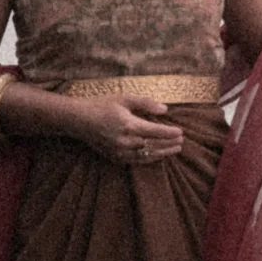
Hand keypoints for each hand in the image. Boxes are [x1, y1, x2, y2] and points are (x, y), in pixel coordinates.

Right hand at [68, 97, 185, 165]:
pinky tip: (157, 156)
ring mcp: (120, 152)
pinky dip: (149, 159)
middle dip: (169, 144)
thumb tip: (165, 109)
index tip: (181, 132)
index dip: (170, 133)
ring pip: (147, 156)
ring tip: (174, 150)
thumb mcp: (124, 99)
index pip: (156, 132)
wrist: (79, 120)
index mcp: (129, 125)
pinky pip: (136, 161)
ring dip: (163, 153)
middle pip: (154, 145)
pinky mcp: (115, 158)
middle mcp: (126, 141)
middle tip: (181, 141)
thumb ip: (146, 104)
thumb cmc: (102, 106)